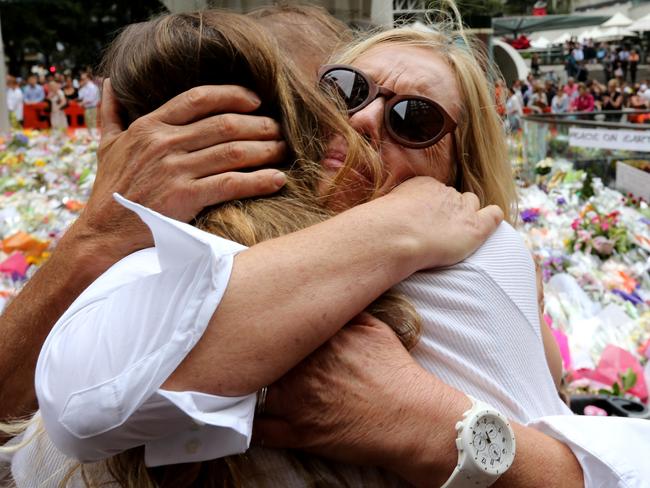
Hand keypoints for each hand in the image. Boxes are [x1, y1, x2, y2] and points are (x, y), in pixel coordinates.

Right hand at [76, 80, 287, 260]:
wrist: (103, 234)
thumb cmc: (109, 190)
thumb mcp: (106, 145)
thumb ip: (111, 112)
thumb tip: (110, 82)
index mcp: (150, 126)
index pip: (198, 98)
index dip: (232, 95)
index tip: (255, 100)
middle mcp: (164, 144)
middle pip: (225, 124)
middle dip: (258, 124)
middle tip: (279, 129)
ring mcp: (175, 171)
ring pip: (233, 151)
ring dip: (265, 149)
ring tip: (283, 150)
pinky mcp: (185, 198)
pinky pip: (231, 184)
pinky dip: (259, 180)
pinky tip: (278, 180)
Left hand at [254, 314, 467, 484]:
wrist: (411, 418)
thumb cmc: (396, 374)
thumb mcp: (374, 328)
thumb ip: (345, 312)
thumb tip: (329, 296)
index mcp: (318, 339)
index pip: (276, 327)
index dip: (268, 331)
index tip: (265, 330)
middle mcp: (302, 368)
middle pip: (260, 357)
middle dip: (256, 356)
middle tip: (251, 354)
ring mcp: (297, 402)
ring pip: (252, 390)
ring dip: (250, 386)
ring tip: (249, 382)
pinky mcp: (298, 434)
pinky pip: (259, 429)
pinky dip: (253, 424)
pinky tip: (255, 415)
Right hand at [373, 177, 503, 270]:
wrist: (396, 234)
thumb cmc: (381, 227)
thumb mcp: (382, 210)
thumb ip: (391, 212)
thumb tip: (380, 221)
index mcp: (423, 185)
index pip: (436, 192)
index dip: (433, 208)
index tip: (424, 221)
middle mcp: (445, 192)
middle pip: (455, 198)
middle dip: (451, 211)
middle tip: (439, 230)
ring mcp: (462, 208)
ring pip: (472, 206)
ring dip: (468, 216)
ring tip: (458, 232)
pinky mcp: (475, 227)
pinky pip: (493, 215)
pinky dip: (493, 218)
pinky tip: (490, 223)